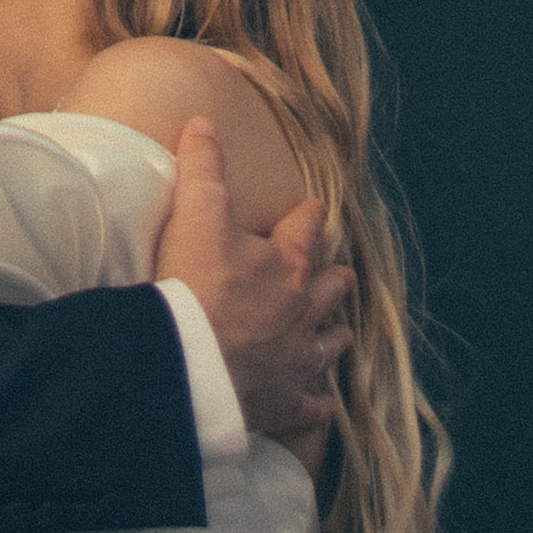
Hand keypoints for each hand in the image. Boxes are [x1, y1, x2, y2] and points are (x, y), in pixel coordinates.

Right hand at [153, 116, 353, 449]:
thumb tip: (203, 123)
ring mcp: (296, 359)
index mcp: (287, 263)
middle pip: (329, 288)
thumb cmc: (196, 283)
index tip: (314, 209)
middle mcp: (302, 310)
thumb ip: (202, 165)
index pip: (305, 229)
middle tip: (343, 274)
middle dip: (335, 278)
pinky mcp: (283, 402)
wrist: (189, 362)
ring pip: (328, 345)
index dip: (308, 216)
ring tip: (342, 332)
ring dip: (334, 336)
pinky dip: (319, 407)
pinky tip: (325, 408)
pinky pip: (311, 408)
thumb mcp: (197, 211)